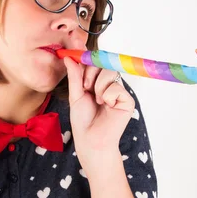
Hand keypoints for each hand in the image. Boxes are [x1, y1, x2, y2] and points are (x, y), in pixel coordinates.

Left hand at [63, 56, 134, 171]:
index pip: (96, 63)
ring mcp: (119, 92)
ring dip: (99, 86)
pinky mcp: (127, 100)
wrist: (90, 139)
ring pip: (110, 73)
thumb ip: (74, 76)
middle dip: (91, 73)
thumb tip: (69, 58)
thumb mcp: (75, 95)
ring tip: (97, 101)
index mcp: (97, 83)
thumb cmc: (83, 120)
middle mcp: (109, 86)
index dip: (88, 61)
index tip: (78, 59)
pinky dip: (108, 96)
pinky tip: (107, 106)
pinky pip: (117, 87)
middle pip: (104, 64)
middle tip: (86, 88)